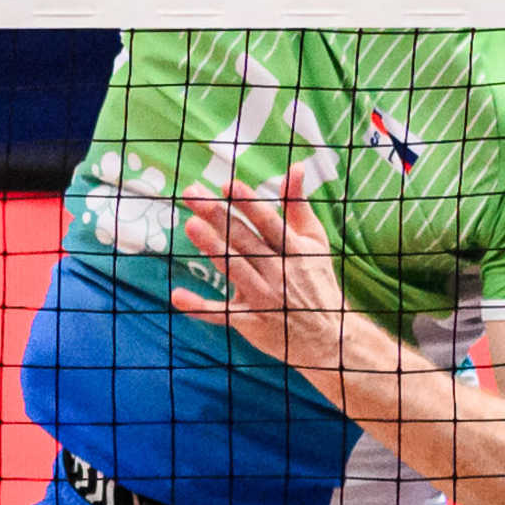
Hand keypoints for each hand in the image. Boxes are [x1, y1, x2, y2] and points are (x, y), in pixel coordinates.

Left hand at [169, 163, 367, 380]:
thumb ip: (298, 205)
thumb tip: (297, 167)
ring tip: (190, 226)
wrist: (327, 336)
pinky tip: (177, 296)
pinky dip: (200, 307)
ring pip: (235, 269)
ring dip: (212, 248)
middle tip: (192, 195)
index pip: (269, 222)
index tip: (228, 185)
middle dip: (218, 216)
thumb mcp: (314, 241)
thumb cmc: (316, 280)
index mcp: (294, 250)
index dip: (249, 204)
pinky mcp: (251, 322)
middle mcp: (279, 272)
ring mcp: (264, 298)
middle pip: (245, 240)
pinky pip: (222, 313)